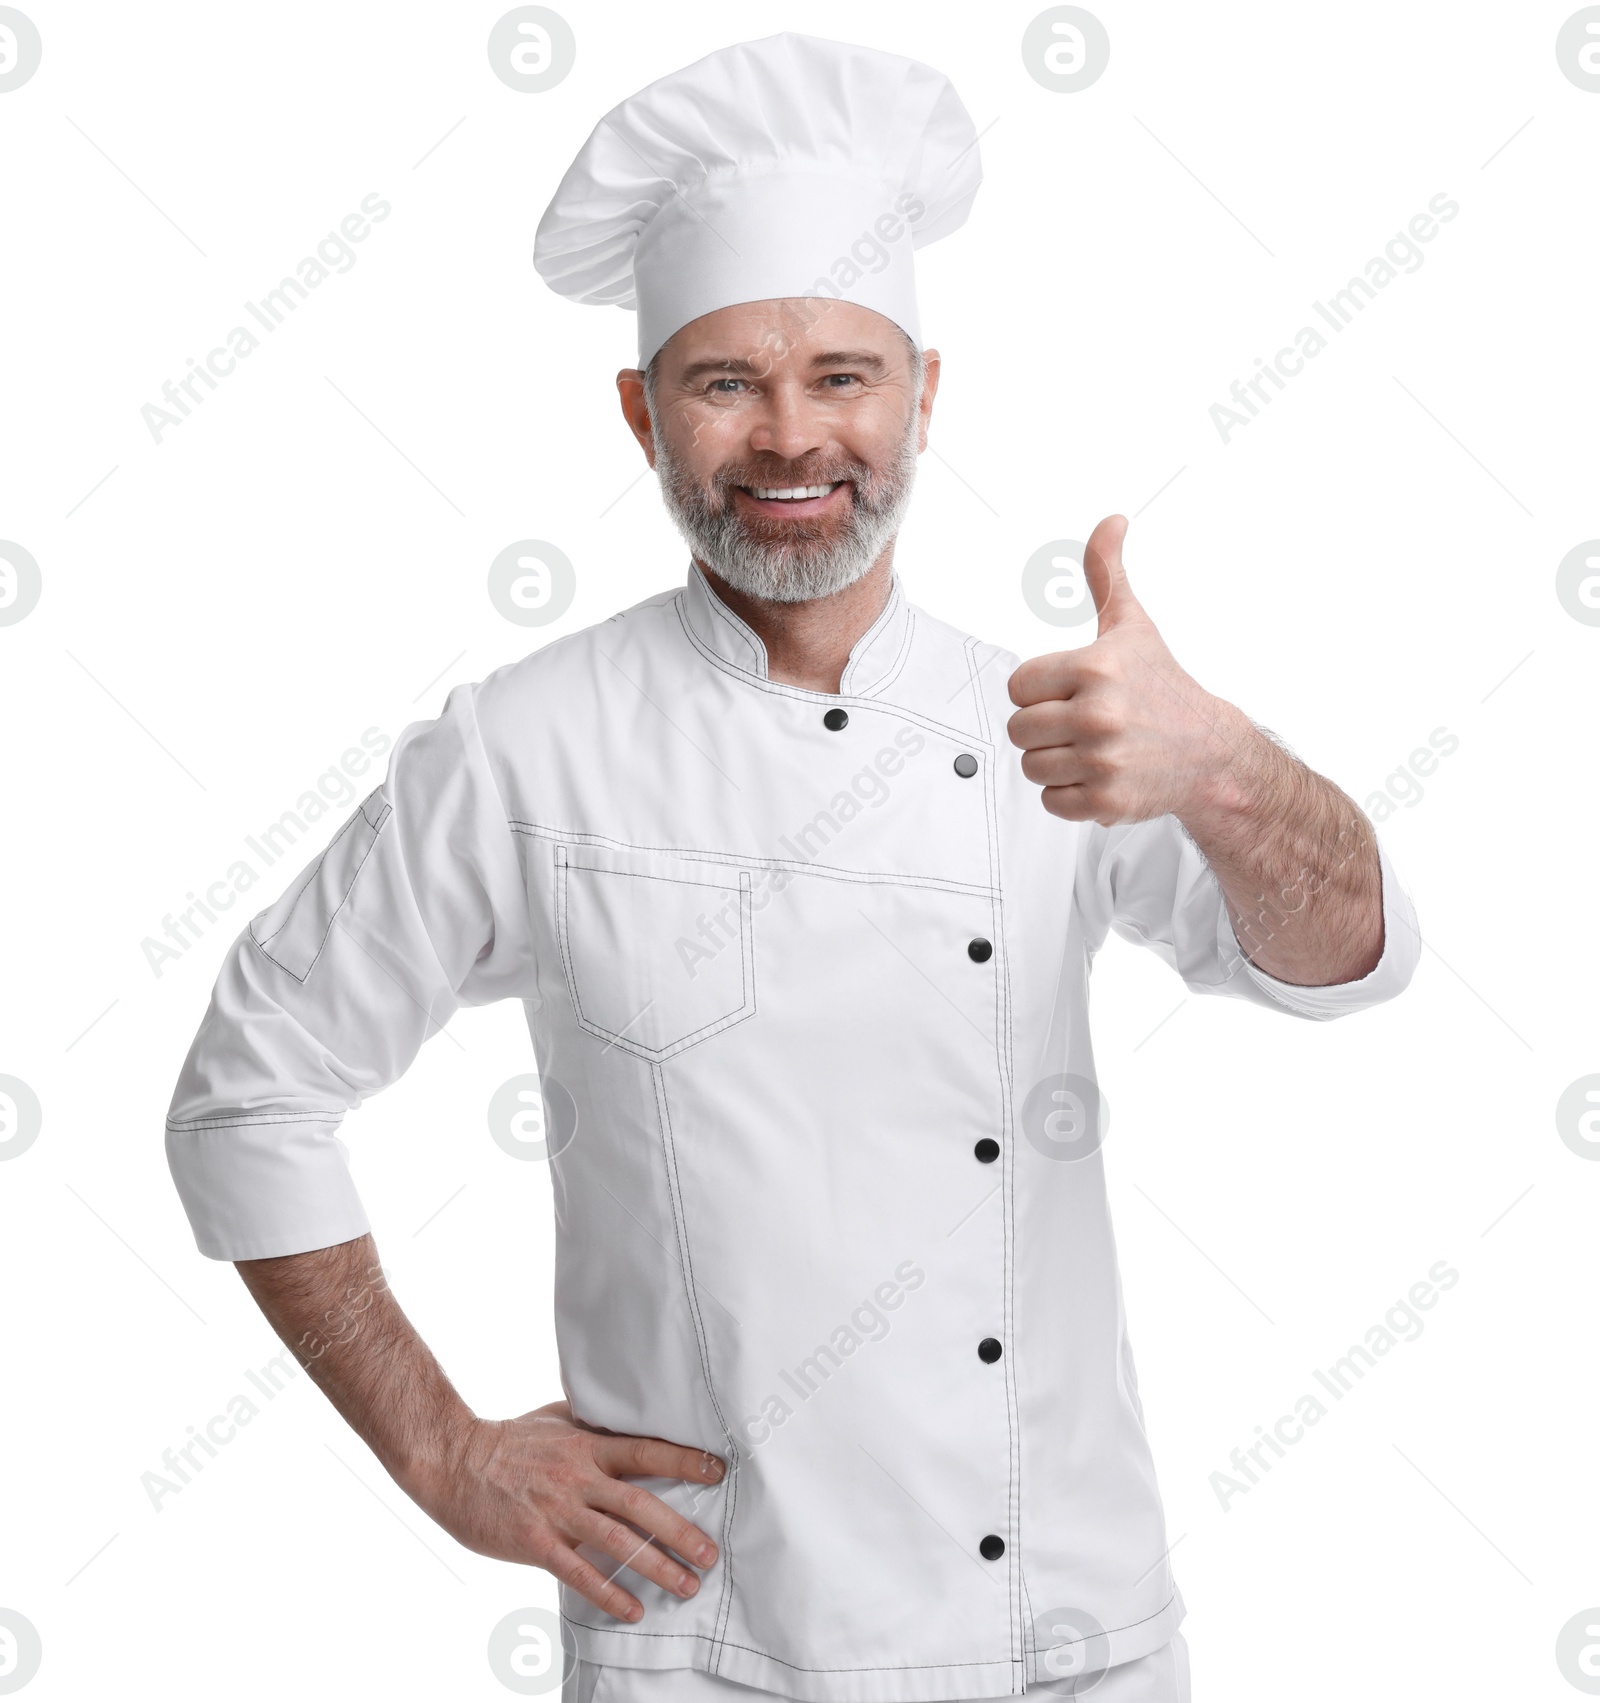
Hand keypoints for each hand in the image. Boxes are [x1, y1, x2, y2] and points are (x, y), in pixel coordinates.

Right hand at [403, 1399, 726, 1622]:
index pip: (647, 1451)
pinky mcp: (536, 1541)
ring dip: (656, 1567)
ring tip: (686, 1585)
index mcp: (588, 1444)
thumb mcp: (557, 1418)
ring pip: (618, 1542)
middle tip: (711, 1553)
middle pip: (642, 1504)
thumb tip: (628, 1418)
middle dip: (681, 1532)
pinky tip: (631, 1610)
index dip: (685, 1461)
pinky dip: (608, 1593)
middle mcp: (579, 1477)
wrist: (454, 1460)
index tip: (718, 1471)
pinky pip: (579, 1572)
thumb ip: (593, 1423)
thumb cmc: (509, 1439)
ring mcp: (558, 1510)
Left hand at [1006, 514, 1244, 825]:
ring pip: (1032, 766)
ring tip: (1091, 749)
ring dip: (1055, 762)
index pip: (1018, 686)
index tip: (1070, 692)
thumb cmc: (1163, 687)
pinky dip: (1069, 794)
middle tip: (1081, 724)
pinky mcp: (1107, 801)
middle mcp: (1099, 714)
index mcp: (1095, 668)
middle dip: (1044, 728)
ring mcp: (1104, 760)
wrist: (1210, 751)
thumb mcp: (1133, 626)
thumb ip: (1107, 574)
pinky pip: (1052, 801)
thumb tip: (1111, 522)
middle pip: (1019, 729)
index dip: (1039, 690)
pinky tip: (1099, 774)